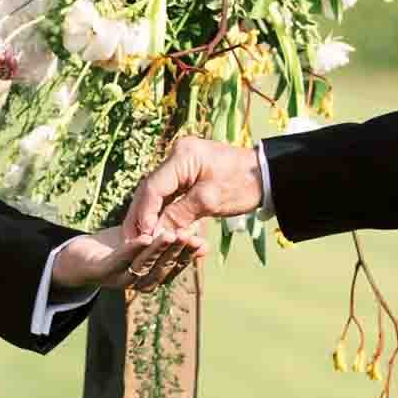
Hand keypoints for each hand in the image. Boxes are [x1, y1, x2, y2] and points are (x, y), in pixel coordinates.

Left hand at [50, 220, 202, 296]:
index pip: (174, 267)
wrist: (77, 257)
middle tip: (190, 236)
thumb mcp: (146, 242)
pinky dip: (131, 250)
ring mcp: (118, 278)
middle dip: (176, 252)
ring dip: (157, 250)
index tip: (203, 243)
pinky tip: (143, 238)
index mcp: (151, 276)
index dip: (188, 256)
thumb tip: (203, 241)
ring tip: (171, 234)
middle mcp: (138, 282)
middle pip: (161, 267)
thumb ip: (170, 241)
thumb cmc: (116, 248)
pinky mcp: (100, 272)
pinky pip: (118, 261)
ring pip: (143, 265)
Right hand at [124, 137, 265, 244]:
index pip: (152, 187)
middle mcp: (176, 156)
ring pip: (155, 194)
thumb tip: (154, 234)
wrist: (266, 174)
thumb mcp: (210, 202)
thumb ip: (179, 216)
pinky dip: (162, 212)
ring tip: (140, 240)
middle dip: (140, 217)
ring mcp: (179, 164)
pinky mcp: (185, 173)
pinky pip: (167, 194)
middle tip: (131, 242)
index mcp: (182, 156)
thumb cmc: (243, 184)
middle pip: (149, 190)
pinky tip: (156, 230)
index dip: (144, 214)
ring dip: (149, 216)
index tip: (140, 238)